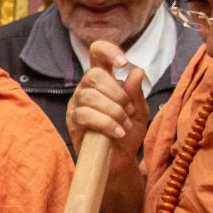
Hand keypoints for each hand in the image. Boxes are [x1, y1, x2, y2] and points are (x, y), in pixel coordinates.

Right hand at [67, 42, 148, 181]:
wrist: (120, 161)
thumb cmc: (128, 133)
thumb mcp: (140, 112)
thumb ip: (136, 93)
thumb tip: (136, 72)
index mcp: (103, 80)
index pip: (97, 53)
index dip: (108, 51)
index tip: (123, 64)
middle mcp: (86, 88)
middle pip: (93, 75)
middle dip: (117, 93)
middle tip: (129, 111)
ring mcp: (76, 104)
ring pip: (90, 96)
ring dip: (113, 111)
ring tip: (124, 125)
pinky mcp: (72, 122)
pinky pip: (85, 115)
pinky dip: (106, 123)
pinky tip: (117, 133)